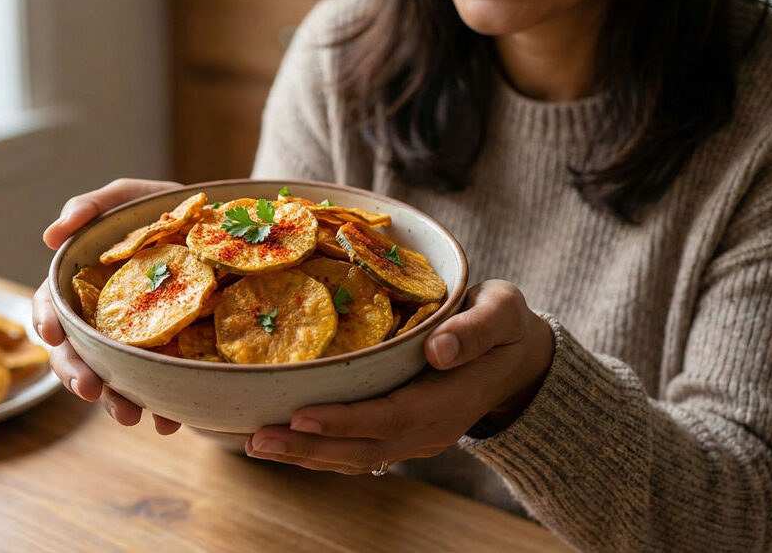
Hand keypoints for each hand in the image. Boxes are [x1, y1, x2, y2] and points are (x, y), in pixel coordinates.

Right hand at [32, 178, 182, 434]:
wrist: (227, 230)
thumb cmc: (166, 209)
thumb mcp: (131, 197)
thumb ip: (91, 206)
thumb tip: (51, 236)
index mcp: (86, 284)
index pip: (51, 305)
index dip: (46, 321)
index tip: (53, 335)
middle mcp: (104, 319)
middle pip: (76, 352)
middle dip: (78, 374)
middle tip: (92, 389)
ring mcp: (135, 343)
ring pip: (112, 379)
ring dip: (116, 400)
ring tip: (131, 415)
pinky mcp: (170, 359)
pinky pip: (158, 388)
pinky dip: (160, 407)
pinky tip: (169, 421)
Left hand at [244, 279, 554, 472]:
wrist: (519, 361)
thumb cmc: (506, 326)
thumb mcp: (502, 313)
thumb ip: (474, 330)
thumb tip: (438, 350)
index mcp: (448, 401)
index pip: (390, 417)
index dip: (345, 420)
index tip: (301, 416)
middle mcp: (427, 430)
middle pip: (361, 448)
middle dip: (306, 447)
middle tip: (255, 440)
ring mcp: (413, 439)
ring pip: (353, 456)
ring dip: (303, 455)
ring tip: (252, 443)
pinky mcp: (400, 434)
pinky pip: (354, 451)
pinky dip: (316, 449)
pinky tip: (280, 440)